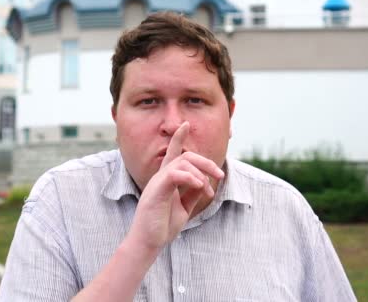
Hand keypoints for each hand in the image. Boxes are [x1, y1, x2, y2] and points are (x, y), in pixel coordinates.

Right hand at [127, 122, 224, 252]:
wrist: (148, 242)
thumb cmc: (163, 226)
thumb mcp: (183, 207)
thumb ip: (192, 193)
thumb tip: (204, 181)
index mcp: (167, 180)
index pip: (173, 154)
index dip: (178, 138)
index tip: (185, 124)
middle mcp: (161, 177)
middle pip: (185, 156)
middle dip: (205, 162)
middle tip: (219, 175)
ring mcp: (157, 183)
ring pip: (182, 163)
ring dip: (201, 173)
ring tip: (207, 189)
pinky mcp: (156, 191)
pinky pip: (175, 175)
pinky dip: (190, 178)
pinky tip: (199, 187)